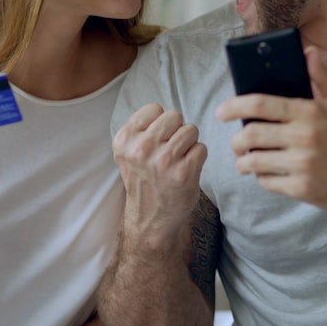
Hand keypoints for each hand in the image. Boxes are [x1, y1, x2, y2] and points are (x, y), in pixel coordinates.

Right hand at [112, 104, 207, 246]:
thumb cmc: (145, 179)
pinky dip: (198, 157)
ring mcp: (163, 161)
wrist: (151, 218)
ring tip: (178, 160)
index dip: (160, 122)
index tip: (156, 140)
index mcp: (124, 140)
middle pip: (174, 115)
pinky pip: (201, 148)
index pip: (154, 108)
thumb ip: (141, 128)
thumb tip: (166, 111)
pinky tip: (186, 170)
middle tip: (170, 150)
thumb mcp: (129, 152)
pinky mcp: (184, 172)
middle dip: (177, 129)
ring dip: (189, 143)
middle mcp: (141, 149)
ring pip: (191, 129)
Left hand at [215, 47, 326, 210]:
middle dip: (235, 140)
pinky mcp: (301, 188)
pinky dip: (261, 177)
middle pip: (250, 135)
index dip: (234, 107)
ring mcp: (302, 165)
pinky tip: (266, 172)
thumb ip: (321, 76)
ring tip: (245, 159)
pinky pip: (266, 182)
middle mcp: (303, 138)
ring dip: (244, 161)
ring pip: (254, 162)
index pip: (259, 105)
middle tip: (236, 142)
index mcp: (308, 113)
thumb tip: (307, 52)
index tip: (221, 112)